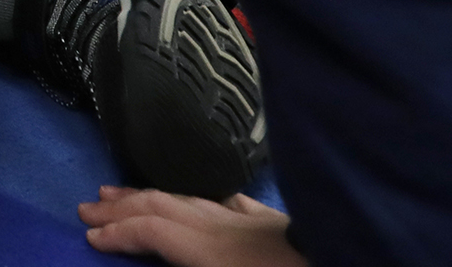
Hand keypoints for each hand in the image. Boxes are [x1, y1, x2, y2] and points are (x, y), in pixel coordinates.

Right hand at [81, 188, 302, 265]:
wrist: (364, 259)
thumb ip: (191, 261)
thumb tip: (161, 256)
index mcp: (213, 253)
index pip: (154, 231)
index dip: (119, 233)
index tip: (88, 236)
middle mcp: (227, 230)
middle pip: (164, 207)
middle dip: (122, 206)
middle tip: (87, 205)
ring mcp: (254, 223)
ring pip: (192, 201)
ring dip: (153, 196)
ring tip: (124, 192)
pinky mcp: (279, 225)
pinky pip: (235, 206)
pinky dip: (210, 202)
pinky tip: (211, 201)